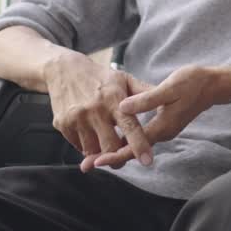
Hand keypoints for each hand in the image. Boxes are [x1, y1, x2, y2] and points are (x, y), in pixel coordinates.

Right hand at [43, 49, 153, 172]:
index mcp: (114, 99)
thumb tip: (168, 101)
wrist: (64, 70)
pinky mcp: (62, 125)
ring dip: (102, 153)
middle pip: (110, 147)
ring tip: (107, 142)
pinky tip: (92, 134)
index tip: (148, 160)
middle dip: (119, 156)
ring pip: (93, 151)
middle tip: (124, 154)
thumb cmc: (101, 78)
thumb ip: (144, 93)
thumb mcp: (124, 80)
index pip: (130, 127)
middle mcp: (95, 110)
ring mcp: (77, 119)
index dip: (139, 145)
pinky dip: (88, 147)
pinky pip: (79, 147)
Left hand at [89, 65, 219, 169]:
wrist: (213, 85)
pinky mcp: (162, 124)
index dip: (112, 154)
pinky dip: (124, 140)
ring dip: (114, 150)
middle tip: (85, 164)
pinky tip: (112, 136)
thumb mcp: (170, 88)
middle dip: (108, 157)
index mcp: (162, 127)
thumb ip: (146, 99)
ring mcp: (163, 129)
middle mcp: (162, 133)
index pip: (133, 147)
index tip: (94, 161)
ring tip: (92, 153)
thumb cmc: (193, 83)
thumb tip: (122, 107)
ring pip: (134, 145)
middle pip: (131, 151)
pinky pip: (139, 138)